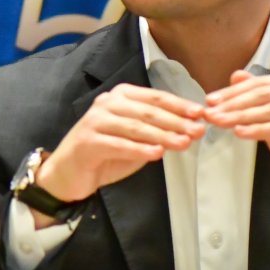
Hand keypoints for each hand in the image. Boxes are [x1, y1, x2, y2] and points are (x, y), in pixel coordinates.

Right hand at [35, 84, 205, 225]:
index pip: (156, 97)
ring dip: (163, 135)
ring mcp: (96, 121)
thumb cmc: (105, 153)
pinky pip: (119, 144)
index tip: (200, 114)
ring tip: (183, 143)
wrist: (69, 173)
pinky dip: (139, 149)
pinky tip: (157, 154)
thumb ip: (157, 133)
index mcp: (121, 96)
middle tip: (197, 130)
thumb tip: (188, 131)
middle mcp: (107, 103)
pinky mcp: (88, 142)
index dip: (179, 105)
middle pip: (148, 111)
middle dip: (176, 121)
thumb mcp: (135, 140)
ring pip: (136, 127)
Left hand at [203, 70, 269, 231]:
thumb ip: (259, 101)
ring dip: (240, 116)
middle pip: (264, 93)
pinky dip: (258, 130)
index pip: (262, 84)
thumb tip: (236, 75)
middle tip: (209, 112)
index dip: (233, 92)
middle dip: (232, 103)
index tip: (209, 101)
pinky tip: (239, 133)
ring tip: (218, 123)